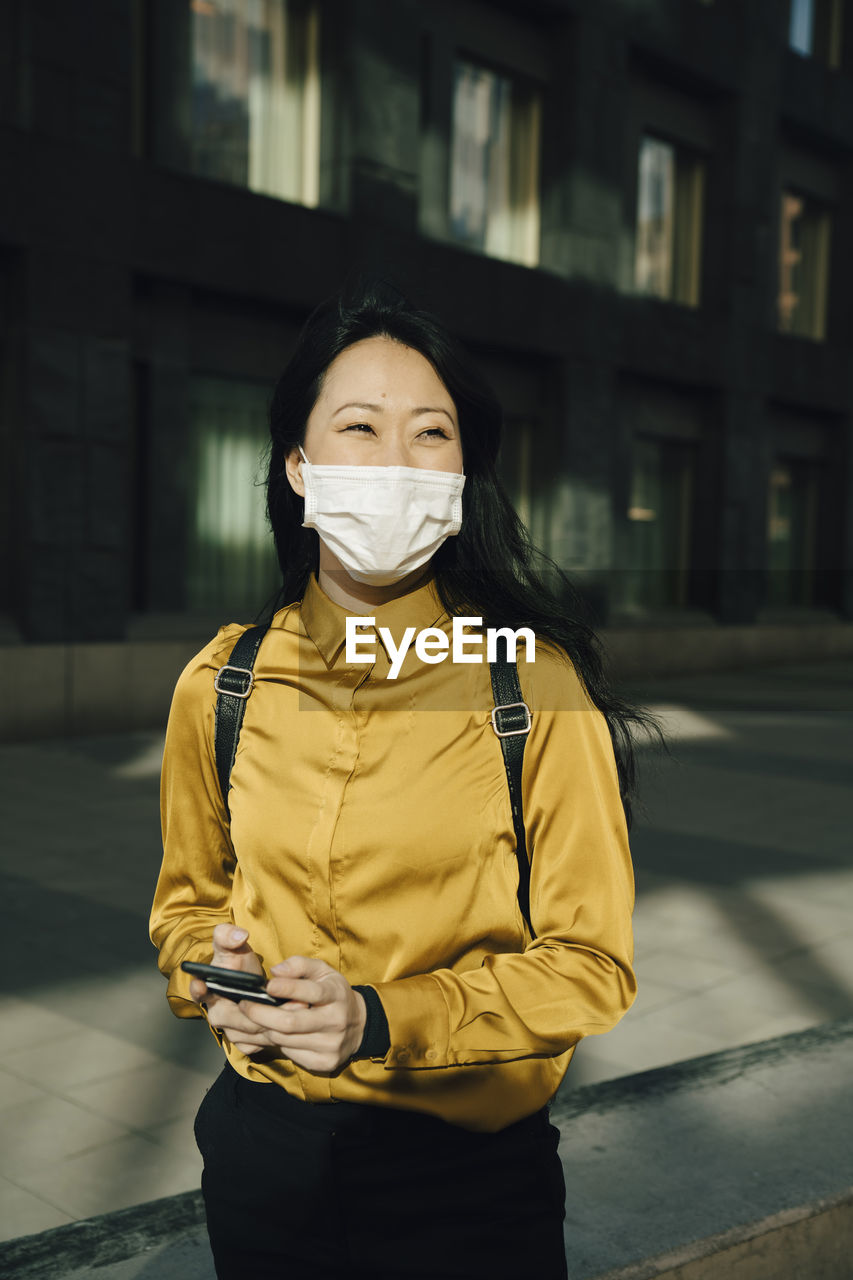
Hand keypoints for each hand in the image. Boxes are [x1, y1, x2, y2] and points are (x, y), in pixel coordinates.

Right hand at [188, 923, 293, 1055]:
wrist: (254, 983)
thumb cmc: (238, 963)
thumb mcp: (233, 945)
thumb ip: (227, 935)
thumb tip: (238, 935)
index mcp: (207, 988)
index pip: (197, 991)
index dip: (198, 989)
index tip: (203, 985)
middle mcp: (215, 1011)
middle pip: (230, 1017)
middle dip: (254, 1011)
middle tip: (278, 1002)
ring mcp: (228, 1029)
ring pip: (247, 1032)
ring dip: (269, 1023)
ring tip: (293, 1008)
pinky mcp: (243, 1041)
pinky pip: (256, 1043)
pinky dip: (271, 1036)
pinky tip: (287, 1024)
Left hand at [235, 956, 366, 1074]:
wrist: (358, 1025)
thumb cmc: (333, 993)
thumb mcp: (322, 971)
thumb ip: (299, 965)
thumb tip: (276, 972)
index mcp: (336, 995)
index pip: (310, 992)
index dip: (286, 988)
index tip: (266, 985)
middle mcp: (335, 1021)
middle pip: (290, 1023)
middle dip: (261, 1015)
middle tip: (245, 1005)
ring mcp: (330, 1045)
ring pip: (285, 1040)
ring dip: (266, 1029)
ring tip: (254, 1019)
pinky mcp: (324, 1063)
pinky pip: (290, 1054)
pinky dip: (278, 1043)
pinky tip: (274, 1033)